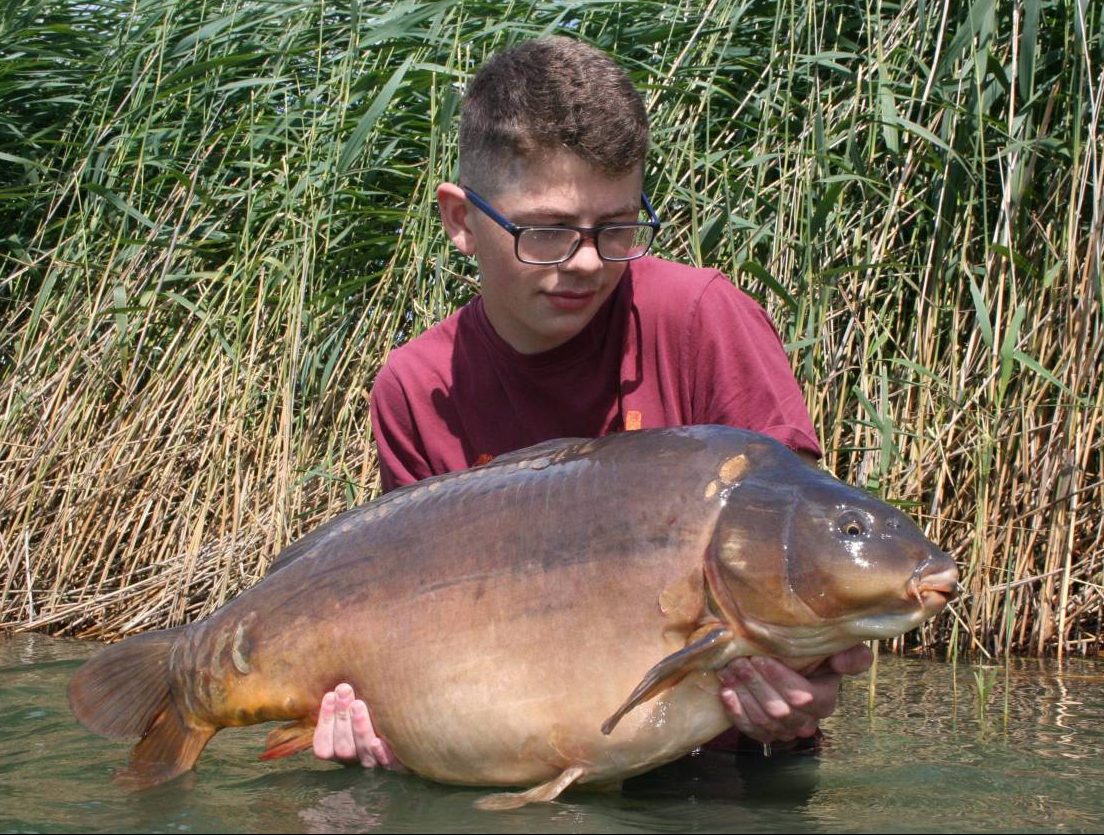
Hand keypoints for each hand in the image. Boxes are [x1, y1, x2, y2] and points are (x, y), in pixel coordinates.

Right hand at [312, 682, 402, 769]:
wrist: (412, 735)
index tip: (329, 694)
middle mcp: (356, 762)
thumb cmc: (378, 714)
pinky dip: (381, 754)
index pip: (324, 746)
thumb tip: (338, 679)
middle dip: (342, 717)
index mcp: (340, 751)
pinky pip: (388, 765)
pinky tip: (378, 741)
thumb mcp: (357, 709)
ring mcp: (376, 765)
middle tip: (344, 690)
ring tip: (358, 704)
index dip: (324, 722)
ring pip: (363, 753)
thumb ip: (345, 701)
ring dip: (359, 729)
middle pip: (343, 748)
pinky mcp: (397, 768)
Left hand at [716, 644, 872, 743]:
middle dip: (756, 684)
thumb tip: (840, 661)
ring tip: (728, 671)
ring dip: (743, 695)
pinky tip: (726, 692)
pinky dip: (737, 713)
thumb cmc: (815, 655)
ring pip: (763, 721)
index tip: (760, 658)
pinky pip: (751, 731)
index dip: (780, 679)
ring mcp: (785, 731)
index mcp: (825, 700)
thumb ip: (852, 655)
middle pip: (779, 710)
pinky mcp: (766, 735)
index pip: (803, 697)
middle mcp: (807, 721)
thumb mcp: (837, 649)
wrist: (792, 668)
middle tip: (737, 661)